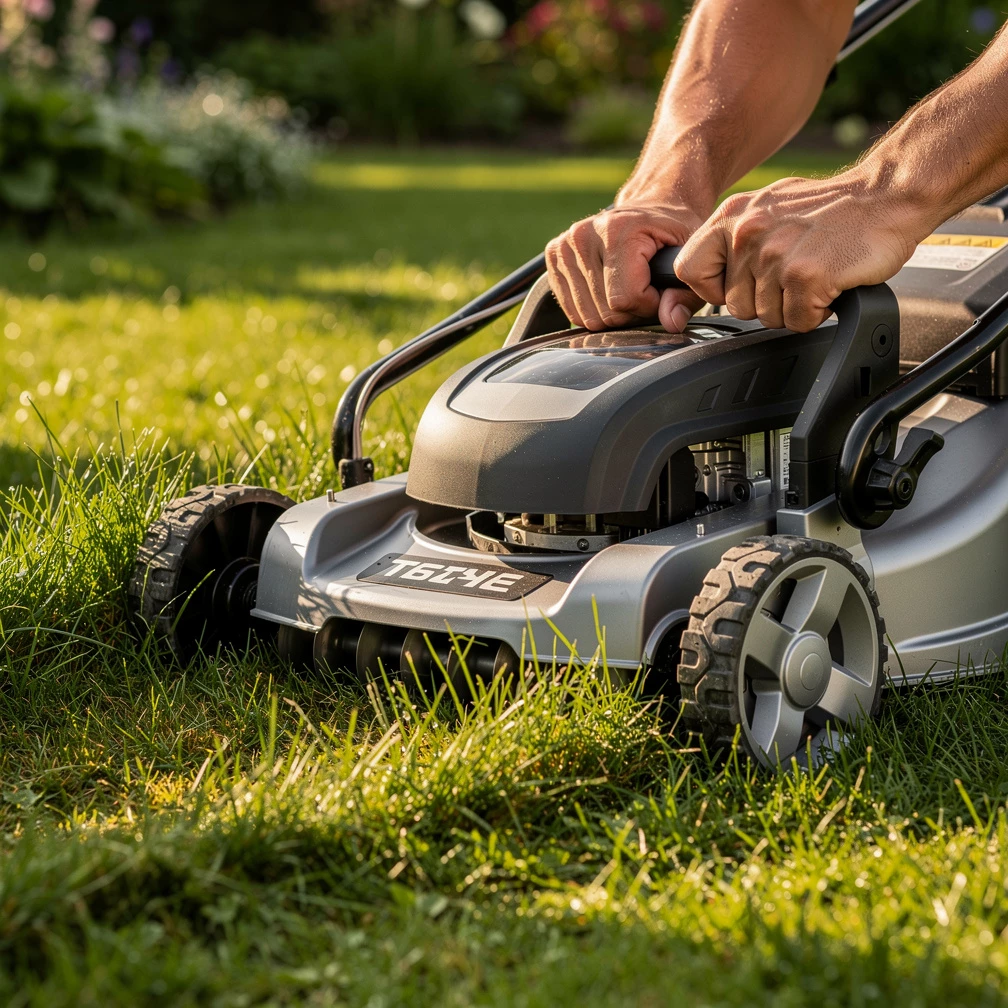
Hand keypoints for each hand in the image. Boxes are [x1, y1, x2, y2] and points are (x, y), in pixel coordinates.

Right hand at [545, 204, 705, 332]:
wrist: (653, 205)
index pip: (623, 300)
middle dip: (631, 312)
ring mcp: (564, 247)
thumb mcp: (690, 259)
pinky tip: (609, 289)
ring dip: (613, 313)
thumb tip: (671, 322)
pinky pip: (572, 311)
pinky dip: (595, 309)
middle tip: (646, 289)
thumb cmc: (672, 233)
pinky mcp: (553, 258)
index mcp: (616, 230)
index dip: (648, 306)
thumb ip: (686, 294)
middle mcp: (583, 235)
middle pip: (604, 312)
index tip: (660, 289)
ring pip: (587, 316)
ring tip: (629, 288)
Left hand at [674, 171, 924, 331]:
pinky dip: (816, 312)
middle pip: (734, 305)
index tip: (738, 286)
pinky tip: (829, 285)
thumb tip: (711, 276)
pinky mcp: (805, 276)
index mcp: (733, 215)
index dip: (713, 289)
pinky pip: (797, 322)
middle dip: (766, 301)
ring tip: (814, 275)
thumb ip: (737, 237)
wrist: (889, 196)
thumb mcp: (769, 207)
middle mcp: (748, 233)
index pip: (689, 269)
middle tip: (795, 275)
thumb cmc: (833, 209)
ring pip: (766, 317)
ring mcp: (776, 255)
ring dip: (793, 307)